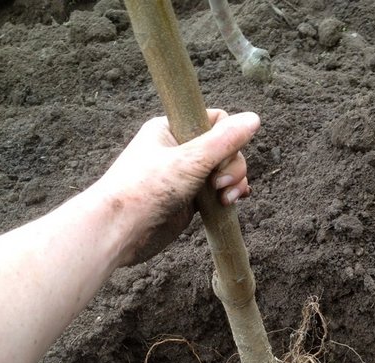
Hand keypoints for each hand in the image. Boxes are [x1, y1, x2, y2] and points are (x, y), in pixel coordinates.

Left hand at [94, 109, 260, 264]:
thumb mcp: (190, 160)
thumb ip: (224, 141)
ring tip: (226, 199)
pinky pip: (217, 192)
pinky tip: (232, 202)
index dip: (228, 138)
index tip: (221, 158)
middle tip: (221, 185)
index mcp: (172, 129)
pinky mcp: (189, 200)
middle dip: (232, 167)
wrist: (120, 231)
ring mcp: (185, 176)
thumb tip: (254, 118)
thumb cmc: (146, 189)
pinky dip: (228, 196)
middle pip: (225, 148)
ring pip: (224, 172)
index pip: (216, 121)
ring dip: (233, 183)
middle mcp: (179, 150)